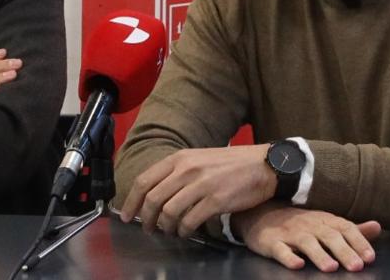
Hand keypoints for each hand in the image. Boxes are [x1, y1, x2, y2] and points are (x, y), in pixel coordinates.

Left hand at [118, 145, 276, 237]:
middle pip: (153, 199)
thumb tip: (155, 194)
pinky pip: (190, 222)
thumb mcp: (198, 159)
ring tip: (170, 231)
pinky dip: (184, 231)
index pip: (144, 181)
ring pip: (169, 212)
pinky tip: (186, 232)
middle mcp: (187, 169)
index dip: (131, 201)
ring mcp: (201, 185)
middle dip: (146, 219)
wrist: (262, 165)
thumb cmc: (230, 164)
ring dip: (166, 227)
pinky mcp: (215, 200)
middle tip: (148, 229)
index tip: (126, 216)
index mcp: (180, 158)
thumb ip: (177, 173)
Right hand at [235, 204, 380, 272]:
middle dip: (344, 251)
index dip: (358, 242)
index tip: (370, 257)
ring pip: (306, 243)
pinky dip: (289, 257)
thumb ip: (351, 229)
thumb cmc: (300, 223)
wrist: (262, 214)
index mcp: (325, 221)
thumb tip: (378, 227)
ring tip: (331, 268)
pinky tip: (297, 265)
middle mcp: (309, 225)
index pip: (345, 229)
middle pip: (329, 236)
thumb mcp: (327, 223)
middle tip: (357, 266)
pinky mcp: (272, 242)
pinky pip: (280, 250)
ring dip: (319, 255)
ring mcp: (290, 233)